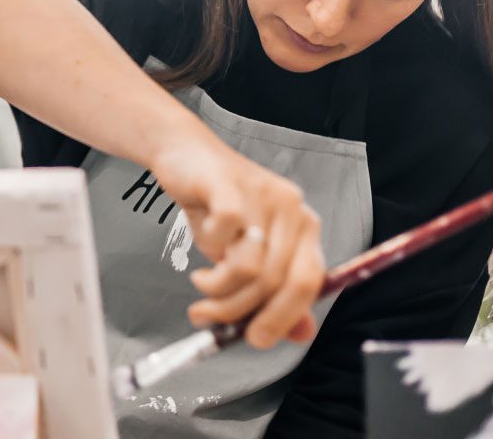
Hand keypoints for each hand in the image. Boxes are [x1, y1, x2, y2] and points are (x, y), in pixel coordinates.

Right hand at [149, 135, 325, 348]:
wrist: (183, 153)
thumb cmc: (215, 205)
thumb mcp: (246, 252)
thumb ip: (273, 290)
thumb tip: (299, 334)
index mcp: (304, 228)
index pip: (310, 282)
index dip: (282, 317)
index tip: (253, 339)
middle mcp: (292, 210)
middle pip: (277, 281)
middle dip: (238, 310)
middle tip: (207, 318)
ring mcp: (262, 195)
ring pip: (251, 267)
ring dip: (219, 289)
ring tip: (200, 285)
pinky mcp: (229, 186)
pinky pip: (226, 232)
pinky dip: (208, 252)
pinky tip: (198, 250)